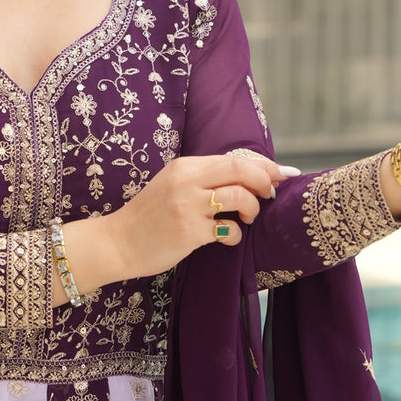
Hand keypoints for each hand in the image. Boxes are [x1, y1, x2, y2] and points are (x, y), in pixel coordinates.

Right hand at [61, 151, 291, 298]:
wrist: (118, 242)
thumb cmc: (149, 216)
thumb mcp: (173, 185)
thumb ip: (203, 178)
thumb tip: (245, 177)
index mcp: (185, 166)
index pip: (234, 159)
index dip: (263, 165)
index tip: (283, 173)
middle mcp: (187, 181)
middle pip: (241, 170)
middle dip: (265, 181)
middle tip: (270, 195)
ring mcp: (188, 206)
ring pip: (240, 197)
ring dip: (253, 208)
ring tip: (247, 218)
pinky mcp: (189, 232)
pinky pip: (229, 228)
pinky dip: (236, 233)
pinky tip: (228, 237)